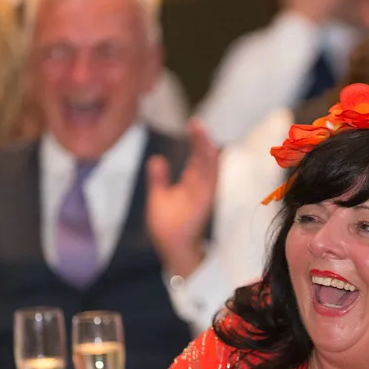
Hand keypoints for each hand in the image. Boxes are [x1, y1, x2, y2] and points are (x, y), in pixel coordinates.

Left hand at [146, 119, 218, 278]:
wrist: (170, 247)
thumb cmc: (167, 226)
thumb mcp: (159, 196)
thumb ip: (159, 178)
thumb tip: (157, 159)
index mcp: (191, 183)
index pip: (196, 157)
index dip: (196, 141)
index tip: (193, 123)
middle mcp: (199, 186)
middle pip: (203, 158)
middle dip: (201, 140)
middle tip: (196, 122)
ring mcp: (203, 194)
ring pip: (208, 167)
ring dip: (206, 150)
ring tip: (203, 132)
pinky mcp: (204, 203)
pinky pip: (210, 182)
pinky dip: (211, 167)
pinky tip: (210, 153)